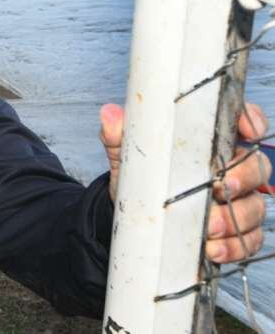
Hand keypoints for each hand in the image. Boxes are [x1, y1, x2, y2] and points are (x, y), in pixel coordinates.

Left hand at [99, 102, 271, 263]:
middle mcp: (230, 168)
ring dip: (235, 219)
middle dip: (242, 178)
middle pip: (256, 167)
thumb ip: (120, 134)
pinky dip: (234, 246)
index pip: (242, 120)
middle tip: (219, 188)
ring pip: (255, 207)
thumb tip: (109, 114)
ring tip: (210, 229)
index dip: (251, 120)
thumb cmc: (139, 176)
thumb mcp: (127, 155)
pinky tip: (213, 249)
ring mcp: (237, 201)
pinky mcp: (236, 232)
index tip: (247, 130)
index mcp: (209, 141)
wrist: (133, 214)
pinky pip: (248, 240)